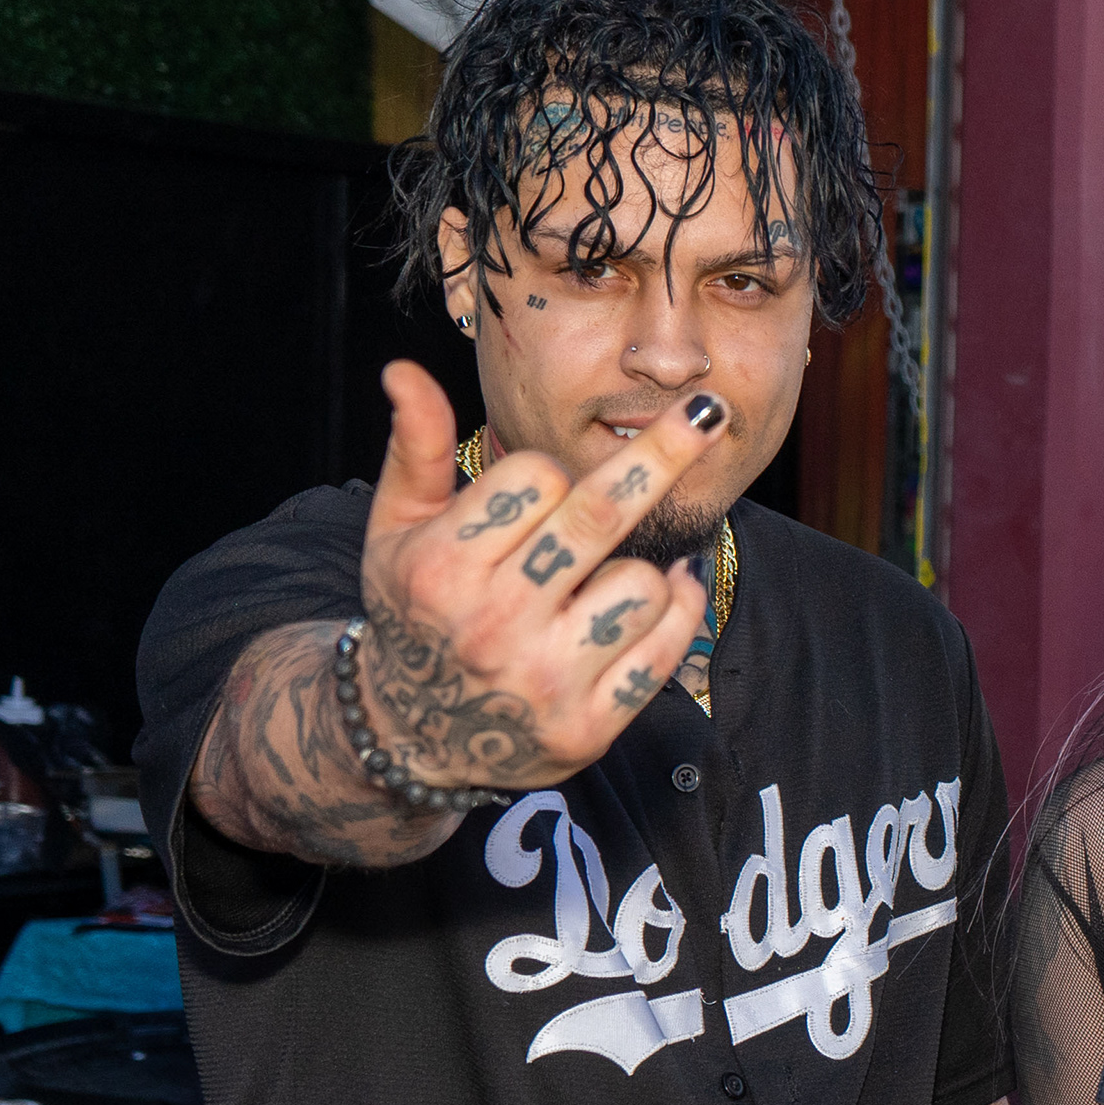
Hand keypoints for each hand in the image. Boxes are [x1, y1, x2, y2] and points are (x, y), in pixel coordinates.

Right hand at [349, 361, 722, 793]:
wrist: (411, 734)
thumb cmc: (414, 610)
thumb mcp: (395, 530)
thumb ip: (415, 450)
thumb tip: (404, 370)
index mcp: (442, 569)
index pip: (534, 477)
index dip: (545, 474)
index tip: (538, 493)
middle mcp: (493, 626)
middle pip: (601, 515)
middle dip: (662, 452)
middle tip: (708, 413)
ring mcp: (545, 681)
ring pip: (641, 581)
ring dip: (638, 568)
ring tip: (602, 578)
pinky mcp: (590, 726)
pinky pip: (667, 645)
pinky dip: (676, 609)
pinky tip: (661, 594)